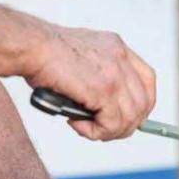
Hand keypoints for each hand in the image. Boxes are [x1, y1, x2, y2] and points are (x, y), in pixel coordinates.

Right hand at [26, 24, 155, 140]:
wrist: (31, 46)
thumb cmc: (43, 52)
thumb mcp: (81, 57)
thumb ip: (96, 74)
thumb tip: (100, 106)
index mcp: (116, 47)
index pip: (147, 80)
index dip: (141, 104)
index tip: (128, 117)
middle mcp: (121, 58)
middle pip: (143, 102)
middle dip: (125, 124)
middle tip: (101, 129)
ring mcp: (115, 74)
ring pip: (130, 118)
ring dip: (108, 131)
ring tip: (85, 127)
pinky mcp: (104, 90)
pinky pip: (112, 124)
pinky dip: (95, 132)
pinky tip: (77, 124)